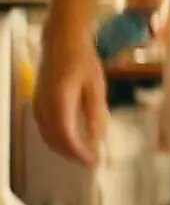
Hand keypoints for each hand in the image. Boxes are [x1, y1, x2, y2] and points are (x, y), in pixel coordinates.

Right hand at [35, 27, 109, 165]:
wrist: (61, 42)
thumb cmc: (83, 62)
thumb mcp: (96, 87)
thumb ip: (96, 114)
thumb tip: (98, 139)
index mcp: (59, 101)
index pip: (66, 135)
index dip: (78, 152)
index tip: (93, 161)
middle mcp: (43, 106)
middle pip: (54, 140)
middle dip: (72, 154)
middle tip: (91, 161)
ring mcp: (37, 104)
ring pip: (46, 136)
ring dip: (63, 148)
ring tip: (83, 154)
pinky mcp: (37, 103)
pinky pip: (43, 128)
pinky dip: (56, 139)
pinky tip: (70, 140)